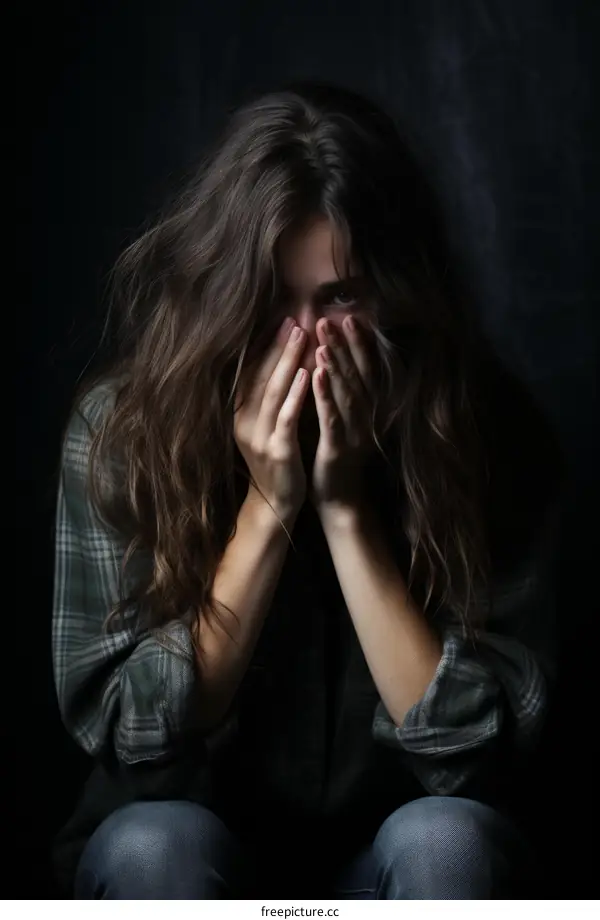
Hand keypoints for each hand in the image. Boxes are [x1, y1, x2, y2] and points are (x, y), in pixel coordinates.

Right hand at [234, 318, 309, 524]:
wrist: (276, 504)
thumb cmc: (276, 461)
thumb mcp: (265, 426)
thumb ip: (268, 397)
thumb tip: (280, 360)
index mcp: (239, 415)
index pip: (249, 373)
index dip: (262, 345)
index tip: (278, 318)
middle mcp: (244, 422)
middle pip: (260, 377)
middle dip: (276, 346)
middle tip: (292, 319)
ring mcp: (259, 437)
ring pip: (272, 392)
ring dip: (286, 361)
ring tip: (300, 336)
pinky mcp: (278, 451)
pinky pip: (286, 416)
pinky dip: (296, 394)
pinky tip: (307, 374)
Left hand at [310, 315, 375, 517]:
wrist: (340, 500)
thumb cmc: (336, 458)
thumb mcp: (341, 421)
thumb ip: (340, 394)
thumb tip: (329, 361)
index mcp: (367, 411)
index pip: (365, 371)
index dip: (359, 345)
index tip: (348, 318)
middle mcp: (366, 419)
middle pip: (357, 376)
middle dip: (345, 346)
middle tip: (330, 319)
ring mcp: (354, 434)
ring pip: (346, 393)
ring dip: (336, 364)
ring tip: (324, 339)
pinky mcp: (337, 448)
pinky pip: (332, 418)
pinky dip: (325, 395)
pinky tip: (316, 375)